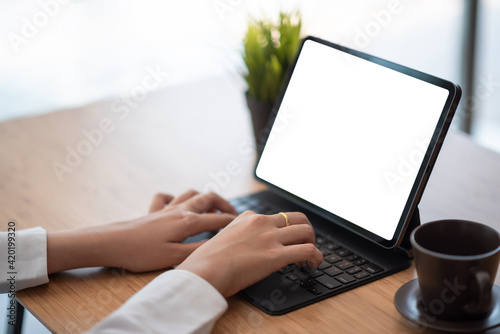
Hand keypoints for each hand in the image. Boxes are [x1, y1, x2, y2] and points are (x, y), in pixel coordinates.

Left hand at [47, 190, 236, 273]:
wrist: (113, 243)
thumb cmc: (142, 252)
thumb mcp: (174, 258)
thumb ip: (198, 249)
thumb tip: (219, 244)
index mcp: (187, 222)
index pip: (217, 219)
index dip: (233, 222)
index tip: (245, 224)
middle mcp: (179, 210)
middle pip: (207, 198)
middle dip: (224, 203)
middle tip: (233, 213)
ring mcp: (166, 208)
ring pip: (190, 194)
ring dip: (204, 197)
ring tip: (212, 206)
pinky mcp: (153, 211)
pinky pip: (166, 197)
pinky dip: (175, 197)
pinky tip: (177, 204)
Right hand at [177, 211, 322, 296]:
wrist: (204, 271)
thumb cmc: (206, 261)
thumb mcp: (221, 238)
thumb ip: (235, 237)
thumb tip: (240, 249)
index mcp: (248, 217)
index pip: (274, 217)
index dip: (283, 230)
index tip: (283, 241)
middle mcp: (261, 223)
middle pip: (297, 217)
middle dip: (305, 230)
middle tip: (304, 244)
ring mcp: (270, 237)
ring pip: (306, 230)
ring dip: (312, 243)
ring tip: (310, 258)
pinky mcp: (276, 255)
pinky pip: (307, 250)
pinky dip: (316, 257)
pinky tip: (313, 265)